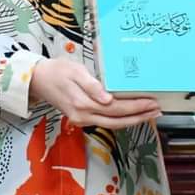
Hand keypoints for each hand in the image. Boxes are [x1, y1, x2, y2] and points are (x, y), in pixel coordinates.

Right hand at [29, 58, 162, 129]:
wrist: (37, 79)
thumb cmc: (57, 71)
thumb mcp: (75, 71)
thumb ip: (91, 85)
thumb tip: (108, 100)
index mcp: (84, 103)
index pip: (116, 108)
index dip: (136, 107)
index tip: (152, 102)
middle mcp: (84, 116)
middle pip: (117, 120)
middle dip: (139, 116)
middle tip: (158, 110)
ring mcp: (82, 119)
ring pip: (112, 124)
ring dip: (132, 120)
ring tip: (150, 114)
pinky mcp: (81, 118)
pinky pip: (105, 122)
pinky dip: (121, 120)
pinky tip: (131, 115)